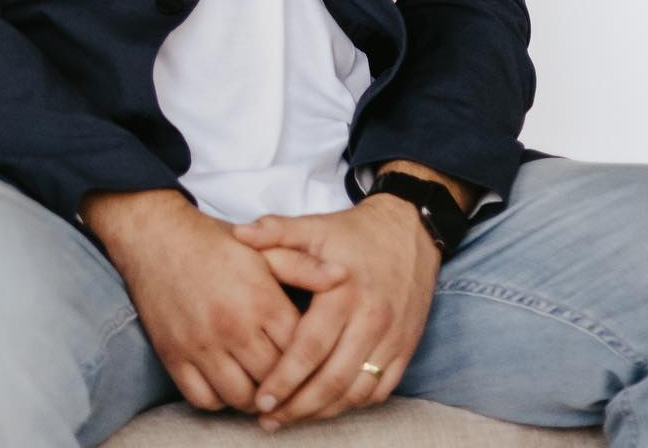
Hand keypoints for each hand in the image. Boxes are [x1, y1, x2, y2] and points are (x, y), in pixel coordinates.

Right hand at [79, 188, 347, 412]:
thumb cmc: (214, 243)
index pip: (300, 351)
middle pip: (275, 380)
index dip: (310, 360)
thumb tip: (344, 277)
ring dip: (255, 397)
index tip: (313, 361)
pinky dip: (219, 399)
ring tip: (260, 384)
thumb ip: (304, 265)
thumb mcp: (261, 248)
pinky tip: (227, 382)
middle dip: (286, 385)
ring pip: (241, 398)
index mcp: (259, 299)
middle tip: (290, 381)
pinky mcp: (174, 356)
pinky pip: (204, 400)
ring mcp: (201, 345)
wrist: (155, 235)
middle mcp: (232, 326)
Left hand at [229, 198, 440, 428]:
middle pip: (333, 379)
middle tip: (268, 419)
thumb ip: (276, 232)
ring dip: (324, 412)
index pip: (310, 347)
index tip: (260, 398)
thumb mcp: (314, 226)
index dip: (284, 377)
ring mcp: (391, 338)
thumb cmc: (352, 233)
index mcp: (342, 292)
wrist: (408, 231)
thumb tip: (239, 235)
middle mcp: (370, 320)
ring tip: (292, 419)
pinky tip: (328, 407)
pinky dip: (353, 404)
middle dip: (299, 406)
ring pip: (356, 392)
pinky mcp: (406, 348)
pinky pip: (380, 390)